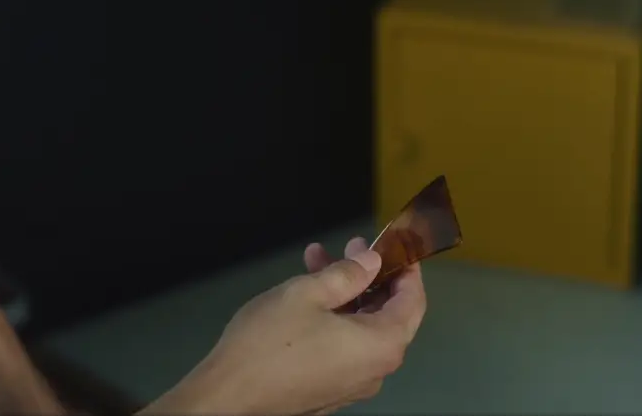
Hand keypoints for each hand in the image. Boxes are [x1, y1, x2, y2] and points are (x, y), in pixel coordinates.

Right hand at [140, 238, 426, 415]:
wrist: (228, 397)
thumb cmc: (268, 343)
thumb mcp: (308, 293)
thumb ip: (348, 274)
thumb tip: (373, 261)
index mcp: (381, 344)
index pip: (413, 300)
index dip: (406, 268)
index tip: (395, 244)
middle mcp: (375, 369)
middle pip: (388, 314)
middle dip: (370, 275)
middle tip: (351, 247)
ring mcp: (352, 383)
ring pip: (361, 327)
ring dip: (345, 292)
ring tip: (316, 261)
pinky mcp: (329, 389)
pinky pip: (344, 346)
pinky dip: (334, 316)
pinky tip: (307, 294)